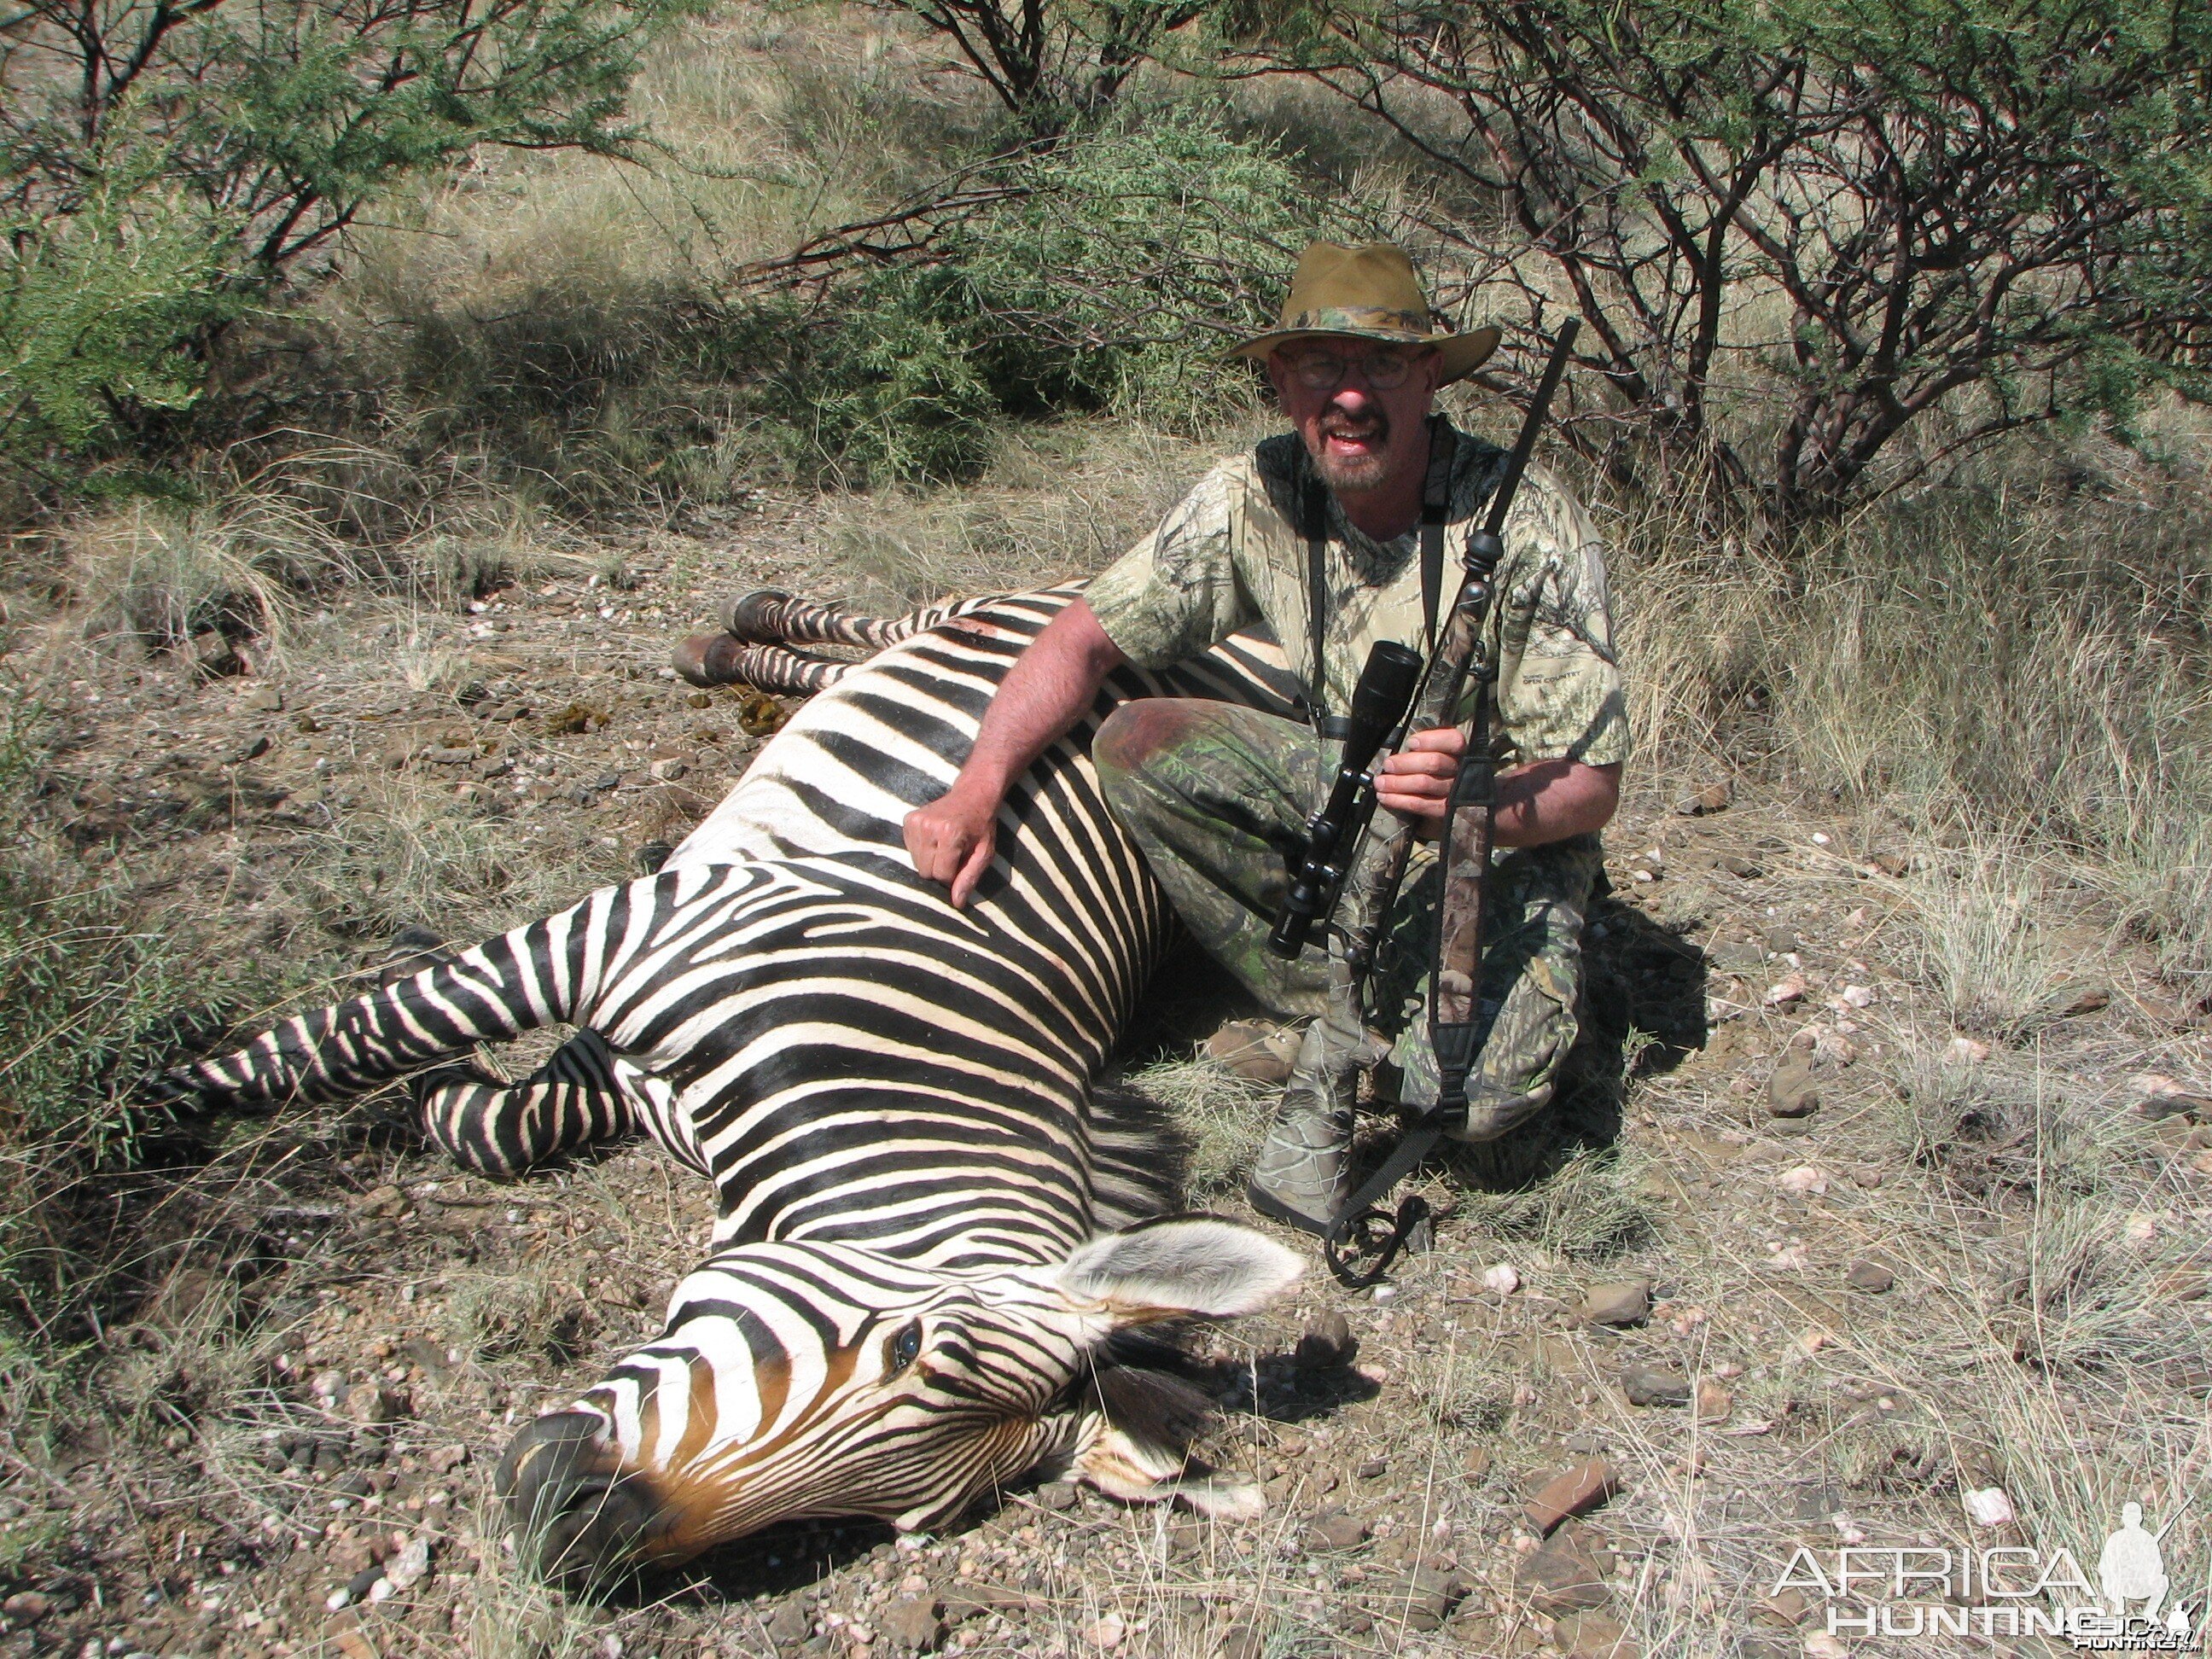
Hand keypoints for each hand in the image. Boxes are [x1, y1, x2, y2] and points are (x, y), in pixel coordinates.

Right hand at [904, 787, 998, 906]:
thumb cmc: (982, 827)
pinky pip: (910, 850)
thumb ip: (970, 877)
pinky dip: (922, 849)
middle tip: (954, 854)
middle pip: (925, 871)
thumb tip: (957, 903)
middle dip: (940, 869)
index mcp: (950, 834)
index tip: (962, 862)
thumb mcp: (984, 853)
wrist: (972, 795)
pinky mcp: (908, 819)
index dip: (953, 875)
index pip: (941, 875)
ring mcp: (916, 821)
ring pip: (916, 863)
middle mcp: (929, 827)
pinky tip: (935, 838)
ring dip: (930, 860)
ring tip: (945, 845)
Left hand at [1375, 726, 1465, 833]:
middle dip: (1405, 763)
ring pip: (1424, 783)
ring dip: (1397, 783)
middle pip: (1434, 763)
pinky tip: (1386, 797)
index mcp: (1462, 751)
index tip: (1411, 742)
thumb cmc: (1438, 768)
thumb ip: (1426, 746)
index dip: (1431, 740)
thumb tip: (1401, 747)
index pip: (1453, 741)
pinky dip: (1400, 800)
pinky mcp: (1447, 810)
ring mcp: (1456, 792)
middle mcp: (1463, 770)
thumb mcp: (1437, 751)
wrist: (1447, 797)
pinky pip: (1421, 805)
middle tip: (1388, 765)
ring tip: (1381, 783)